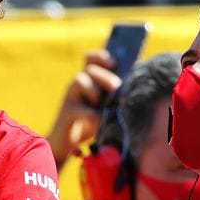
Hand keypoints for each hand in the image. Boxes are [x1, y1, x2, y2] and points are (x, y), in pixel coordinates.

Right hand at [46, 50, 121, 168]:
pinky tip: (100, 120)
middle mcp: (76, 85)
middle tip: (116, 87)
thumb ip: (113, 93)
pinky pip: (80, 108)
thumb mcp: (104, 105)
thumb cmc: (90, 122)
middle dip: (105, 76)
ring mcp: (70, 97)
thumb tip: (132, 80)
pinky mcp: (67, 113)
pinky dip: (92, 114)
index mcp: (87, 80)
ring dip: (94, 89)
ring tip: (101, 103)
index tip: (114, 63)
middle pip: (89, 68)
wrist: (67, 143)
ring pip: (79, 79)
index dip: (101, 57)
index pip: (90, 58)